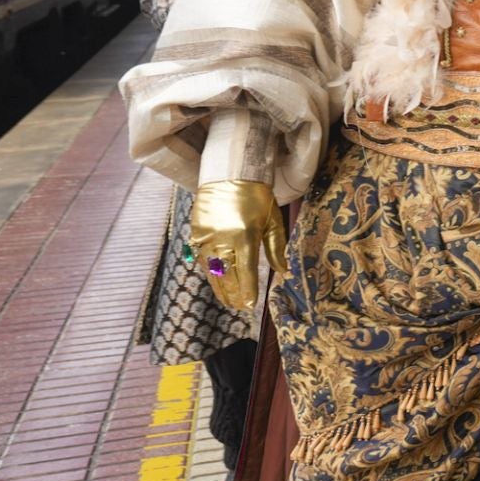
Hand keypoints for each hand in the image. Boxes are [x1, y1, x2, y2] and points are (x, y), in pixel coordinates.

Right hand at [188, 179, 285, 310]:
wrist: (230, 173)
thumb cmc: (257, 196)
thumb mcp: (273, 220)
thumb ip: (276, 248)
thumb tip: (283, 271)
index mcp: (245, 235)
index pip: (246, 271)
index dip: (248, 290)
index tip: (250, 305)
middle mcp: (223, 239)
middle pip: (228, 275)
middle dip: (234, 293)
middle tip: (239, 307)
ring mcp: (207, 236)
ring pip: (213, 270)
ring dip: (220, 287)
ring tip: (227, 301)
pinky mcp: (196, 233)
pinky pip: (203, 258)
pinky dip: (210, 272)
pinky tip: (216, 282)